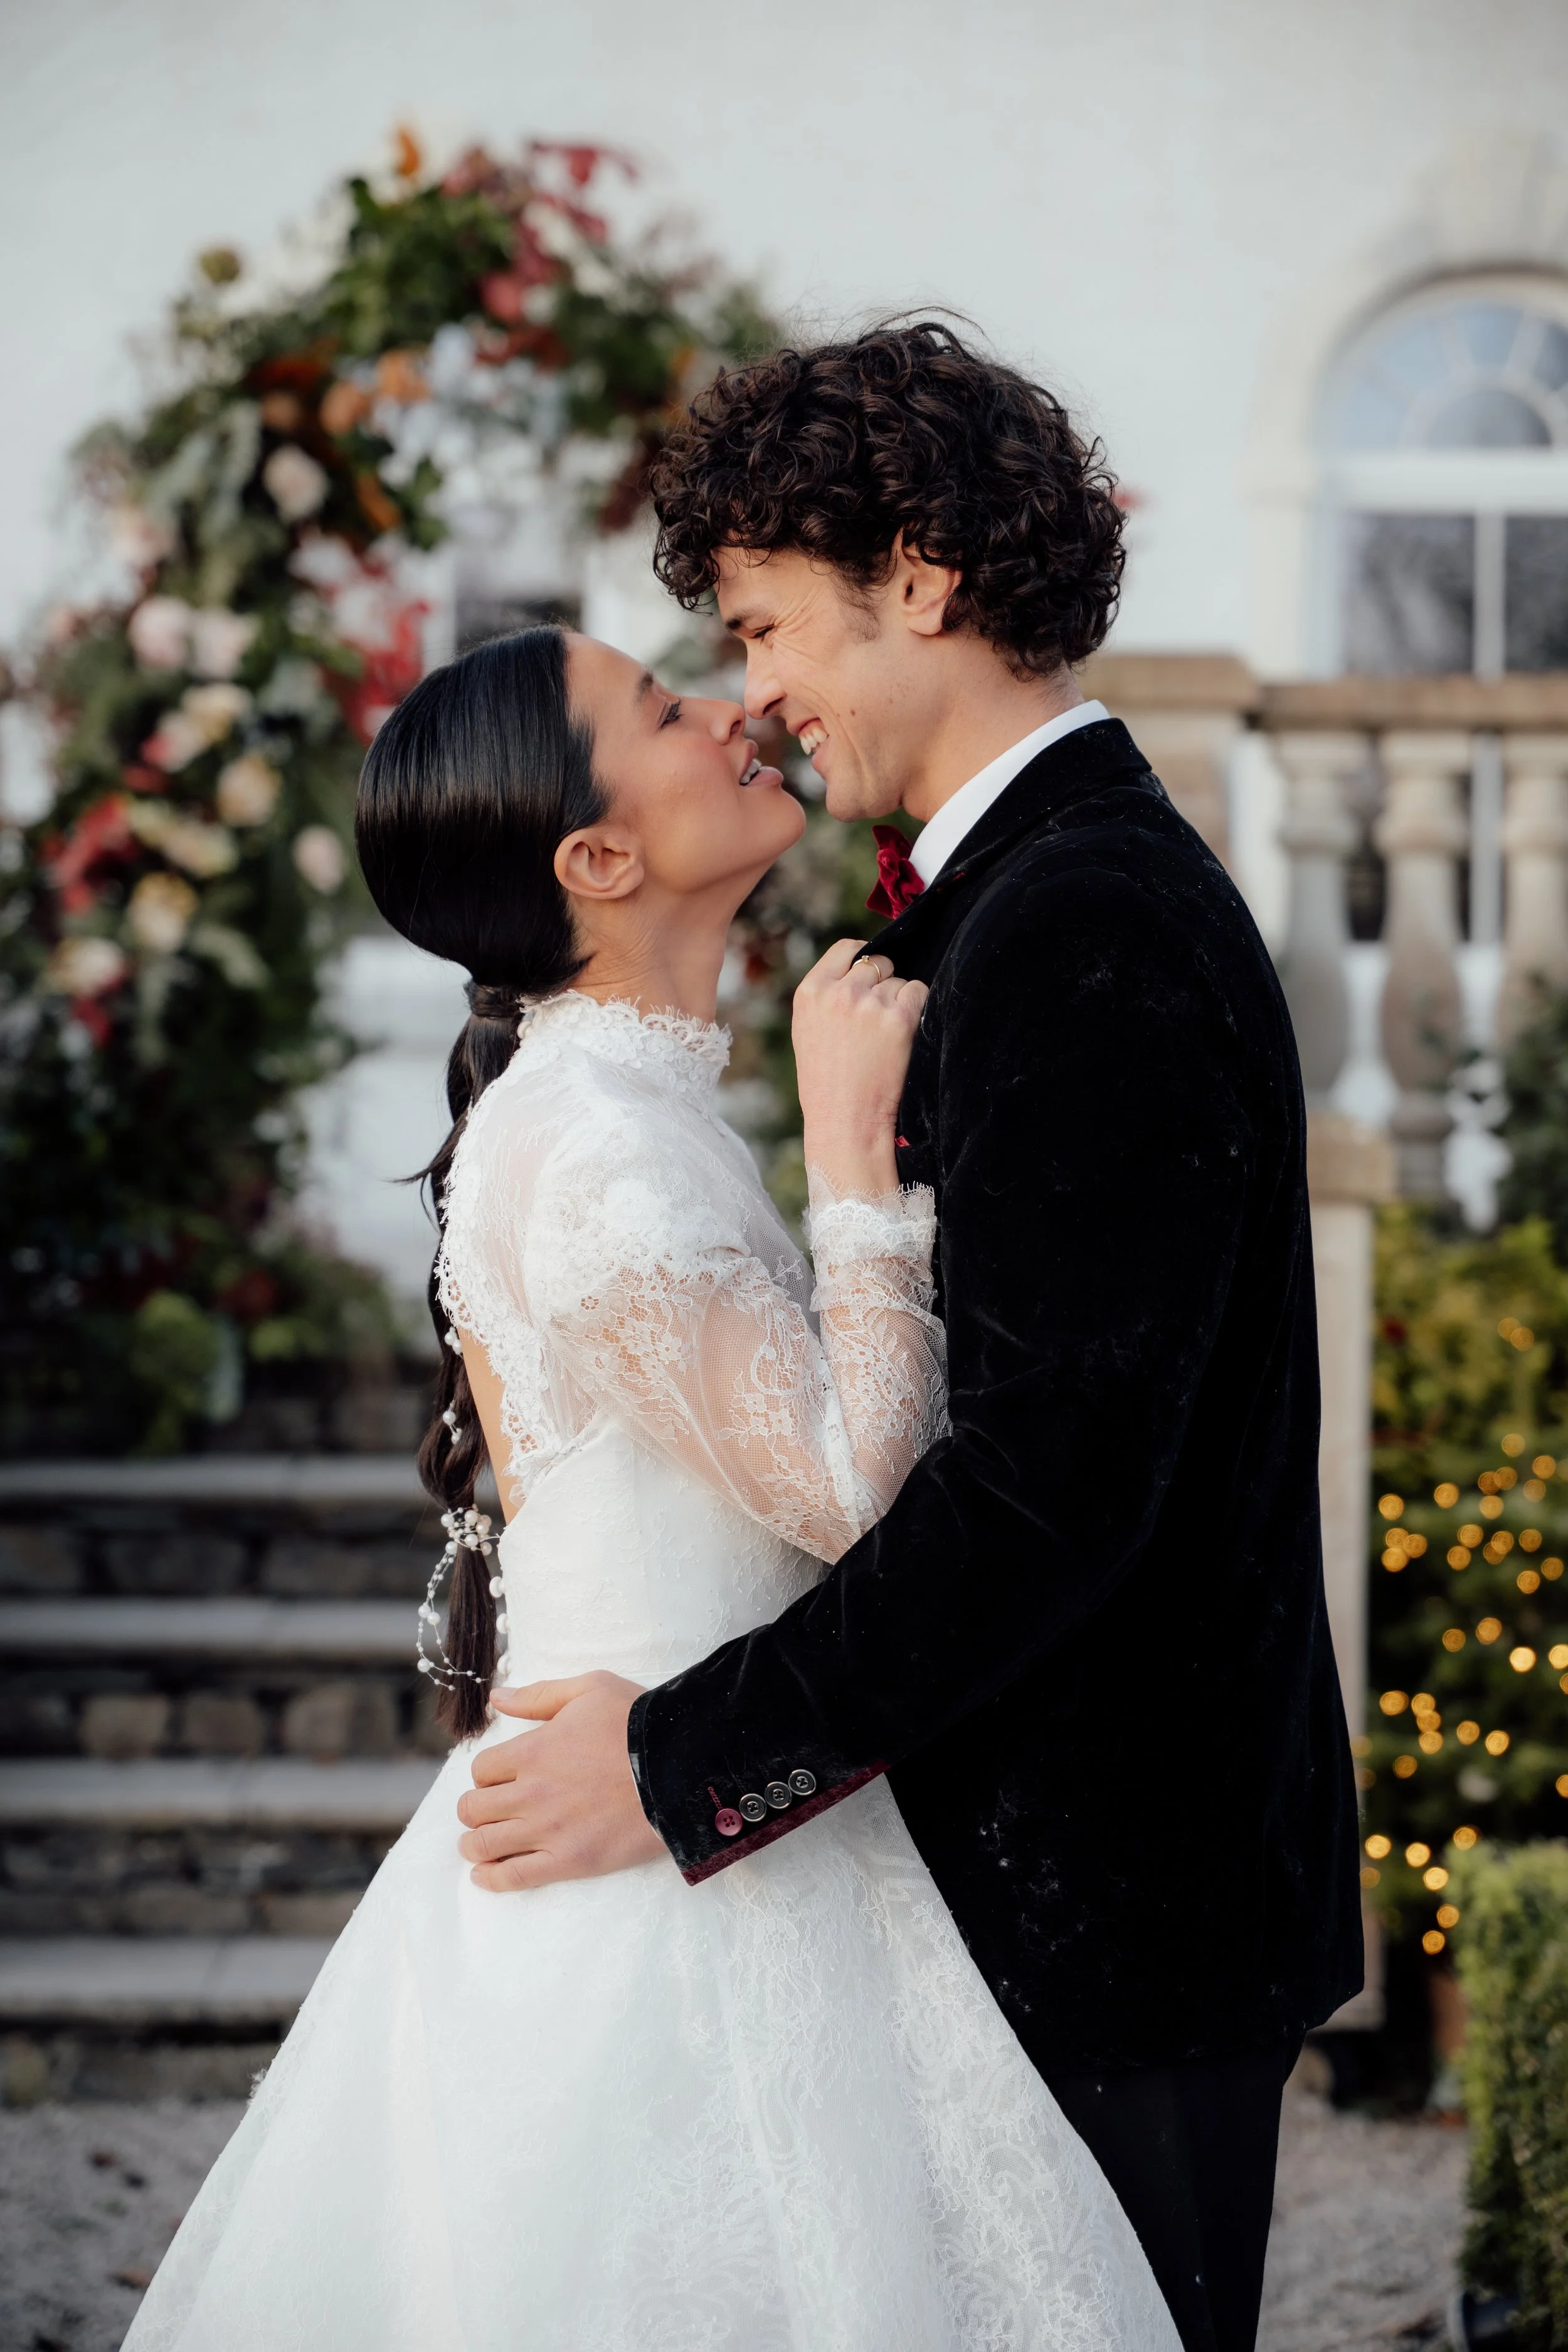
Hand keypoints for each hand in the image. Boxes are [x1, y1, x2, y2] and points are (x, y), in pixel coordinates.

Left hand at [455, 1672, 668, 1890]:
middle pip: (473, 1808)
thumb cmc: (637, 1723)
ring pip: (483, 1845)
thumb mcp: (589, 1689)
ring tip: (479, 1843)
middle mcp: (531, 1793)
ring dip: (474, 1844)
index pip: (480, 1769)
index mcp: (533, 1751)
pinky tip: (485, 1875)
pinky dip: (491, 1879)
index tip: (499, 1777)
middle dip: (475, 1808)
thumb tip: (496, 1697)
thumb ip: (538, 1696)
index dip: (486, 1773)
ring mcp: (548, 1831)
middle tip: (489, 1810)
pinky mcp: (569, 1861)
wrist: (681, 1768)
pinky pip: (514, 1877)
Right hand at [792, 938, 927, 1197]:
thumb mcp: (808, 1030)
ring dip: (899, 1002)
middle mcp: (839, 992)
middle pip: (877, 962)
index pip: (846, 949)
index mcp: (810, 992)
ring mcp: (869, 1004)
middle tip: (878, 1018)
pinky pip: (919, 993)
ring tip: (886, 1038)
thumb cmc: (826, 1083)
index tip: (871, 976)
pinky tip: (904, 1036)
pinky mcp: (899, 1018)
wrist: (845, 1122)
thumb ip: (826, 996)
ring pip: (899, 981)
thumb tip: (859, 968)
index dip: (863, 960)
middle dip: (883, 983)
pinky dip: (918, 1010)